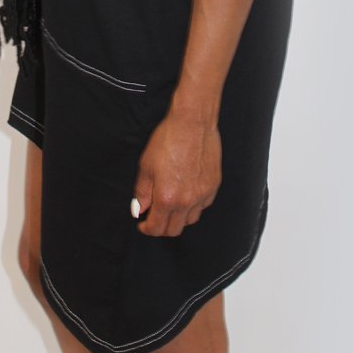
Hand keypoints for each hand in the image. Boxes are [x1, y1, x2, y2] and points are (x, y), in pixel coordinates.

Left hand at [133, 109, 221, 236]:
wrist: (192, 123)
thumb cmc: (168, 140)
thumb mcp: (146, 165)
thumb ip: (142, 192)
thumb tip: (139, 209)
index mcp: (166, 198)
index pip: (156, 228)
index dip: (146, 228)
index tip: (142, 223)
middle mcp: (186, 202)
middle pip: (174, 230)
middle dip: (161, 227)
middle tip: (154, 216)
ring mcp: (202, 195)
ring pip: (190, 220)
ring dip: (178, 218)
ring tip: (171, 205)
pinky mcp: (213, 186)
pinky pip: (202, 206)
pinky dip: (193, 206)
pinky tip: (186, 193)